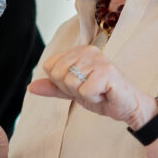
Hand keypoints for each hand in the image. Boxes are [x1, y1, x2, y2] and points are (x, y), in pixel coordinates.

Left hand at [28, 46, 156, 128]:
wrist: (127, 107)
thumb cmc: (103, 96)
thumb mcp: (73, 92)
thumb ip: (54, 87)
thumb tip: (31, 87)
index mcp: (78, 51)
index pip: (50, 67)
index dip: (61, 83)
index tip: (80, 85)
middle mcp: (88, 51)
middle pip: (58, 74)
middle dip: (72, 89)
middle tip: (90, 90)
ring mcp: (98, 60)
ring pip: (70, 82)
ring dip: (84, 95)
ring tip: (99, 92)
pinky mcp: (107, 72)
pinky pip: (84, 91)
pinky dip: (93, 99)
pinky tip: (105, 94)